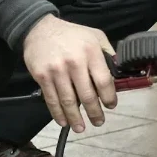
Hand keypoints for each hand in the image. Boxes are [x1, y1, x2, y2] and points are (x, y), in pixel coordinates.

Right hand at [22, 15, 116, 133]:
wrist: (39, 28)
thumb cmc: (71, 34)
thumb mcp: (95, 35)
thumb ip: (107, 53)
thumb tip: (118, 73)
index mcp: (91, 52)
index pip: (103, 81)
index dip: (109, 97)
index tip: (111, 105)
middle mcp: (75, 62)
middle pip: (87, 95)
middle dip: (94, 112)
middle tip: (99, 122)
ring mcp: (57, 70)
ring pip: (69, 100)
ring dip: (75, 118)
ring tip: (81, 128)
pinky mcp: (42, 76)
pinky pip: (51, 99)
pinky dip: (57, 113)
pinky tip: (63, 121)